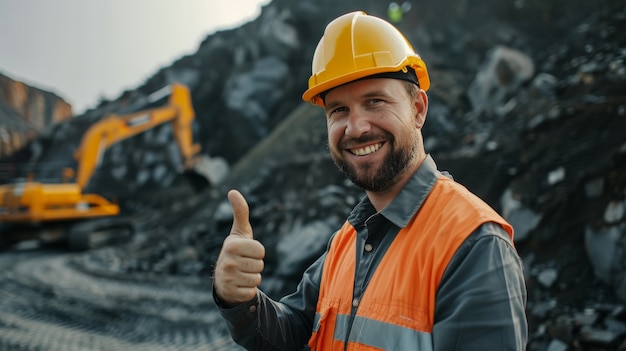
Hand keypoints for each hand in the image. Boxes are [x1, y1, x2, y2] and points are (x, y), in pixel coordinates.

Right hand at [214, 190, 264, 305]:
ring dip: (252, 277)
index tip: (246, 252)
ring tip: (241, 273)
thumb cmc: (236, 251)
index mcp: (231, 245)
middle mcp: (227, 261)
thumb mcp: (239, 232)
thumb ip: (240, 212)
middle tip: (243, 264)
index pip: (260, 250)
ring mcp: (228, 278)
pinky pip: (252, 292)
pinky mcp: (232, 293)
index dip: (257, 251)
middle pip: (260, 265)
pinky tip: (239, 285)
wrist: (222, 279)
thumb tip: (232, 191)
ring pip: (257, 279)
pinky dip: (249, 290)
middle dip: (255, 265)